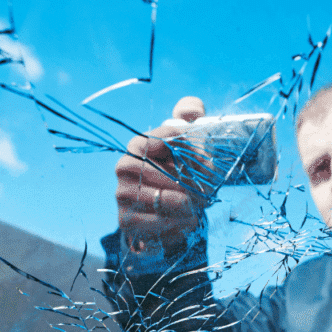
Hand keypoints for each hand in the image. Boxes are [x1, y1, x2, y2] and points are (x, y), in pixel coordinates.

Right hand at [115, 96, 210, 253]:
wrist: (163, 213)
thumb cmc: (176, 174)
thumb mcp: (186, 144)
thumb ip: (190, 117)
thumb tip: (194, 109)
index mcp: (139, 144)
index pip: (166, 138)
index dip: (191, 149)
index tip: (206, 160)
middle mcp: (125, 166)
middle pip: (167, 171)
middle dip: (193, 182)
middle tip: (208, 190)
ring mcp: (122, 194)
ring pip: (164, 199)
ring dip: (189, 204)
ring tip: (199, 205)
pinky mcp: (126, 220)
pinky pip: (160, 222)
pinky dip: (180, 222)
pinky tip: (187, 220)